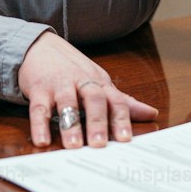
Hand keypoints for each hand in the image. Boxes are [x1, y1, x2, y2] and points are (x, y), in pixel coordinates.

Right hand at [18, 31, 158, 148]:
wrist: (40, 46)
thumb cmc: (72, 69)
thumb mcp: (99, 82)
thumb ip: (122, 101)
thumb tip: (151, 113)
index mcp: (100, 83)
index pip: (115, 100)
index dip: (121, 119)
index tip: (125, 139)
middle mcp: (82, 82)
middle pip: (94, 99)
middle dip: (98, 122)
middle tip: (99, 144)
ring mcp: (60, 84)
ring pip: (67, 103)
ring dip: (71, 125)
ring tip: (73, 145)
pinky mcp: (39, 89)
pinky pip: (39, 107)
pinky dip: (39, 125)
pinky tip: (41, 141)